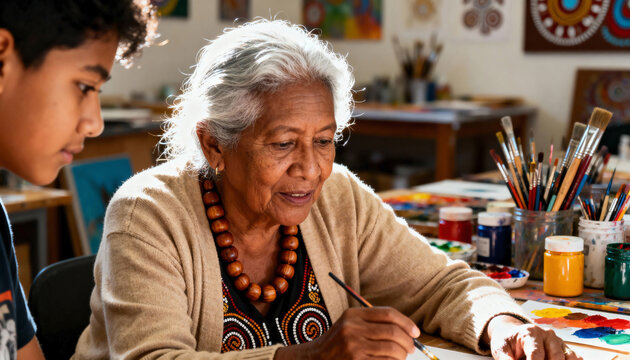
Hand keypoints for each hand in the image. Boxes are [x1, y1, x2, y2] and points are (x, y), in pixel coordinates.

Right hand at [275, 307, 419, 359]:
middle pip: (392, 332)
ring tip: (402, 356)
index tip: (415, 331)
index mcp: (353, 314)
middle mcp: (353, 328)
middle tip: (411, 347)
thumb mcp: (350, 324)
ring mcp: (354, 347)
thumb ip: (373, 323)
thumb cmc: (337, 343)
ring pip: (391, 349)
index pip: (388, 314)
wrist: (315, 359)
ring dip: (402, 354)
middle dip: (408, 341)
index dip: (406, 322)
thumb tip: (406, 330)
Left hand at [486, 315, 582, 359]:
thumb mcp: (500, 348)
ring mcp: (558, 341)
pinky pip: (575, 358)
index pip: (536, 353)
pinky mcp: (565, 349)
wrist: (513, 334)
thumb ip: (505, 359)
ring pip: (568, 357)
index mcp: (530, 332)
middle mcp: (547, 335)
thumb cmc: (507, 342)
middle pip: (556, 357)